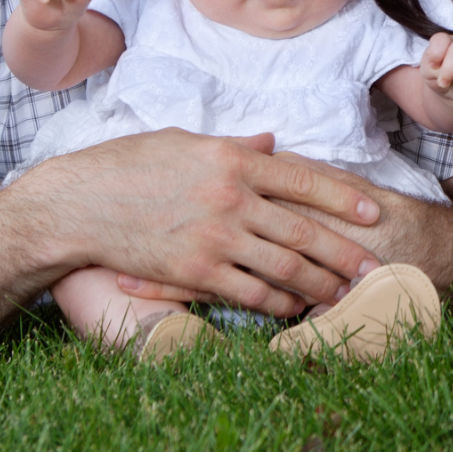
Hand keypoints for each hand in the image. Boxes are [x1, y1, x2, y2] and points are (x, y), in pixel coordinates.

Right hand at [23, 130, 384, 317]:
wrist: (77, 205)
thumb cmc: (126, 166)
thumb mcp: (184, 142)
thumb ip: (233, 146)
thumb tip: (271, 142)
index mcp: (232, 159)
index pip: (304, 180)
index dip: (342, 200)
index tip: (371, 214)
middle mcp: (231, 199)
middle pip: (304, 231)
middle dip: (345, 252)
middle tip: (375, 268)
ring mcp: (214, 238)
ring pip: (284, 268)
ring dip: (321, 284)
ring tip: (346, 295)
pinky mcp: (194, 273)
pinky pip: (248, 293)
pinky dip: (278, 303)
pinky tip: (296, 309)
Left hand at [418, 33, 452, 112]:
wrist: (451, 92)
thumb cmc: (437, 77)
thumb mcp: (428, 75)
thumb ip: (432, 70)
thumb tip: (438, 68)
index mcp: (444, 43)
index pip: (442, 39)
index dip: (436, 52)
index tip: (432, 66)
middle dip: (450, 66)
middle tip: (444, 82)